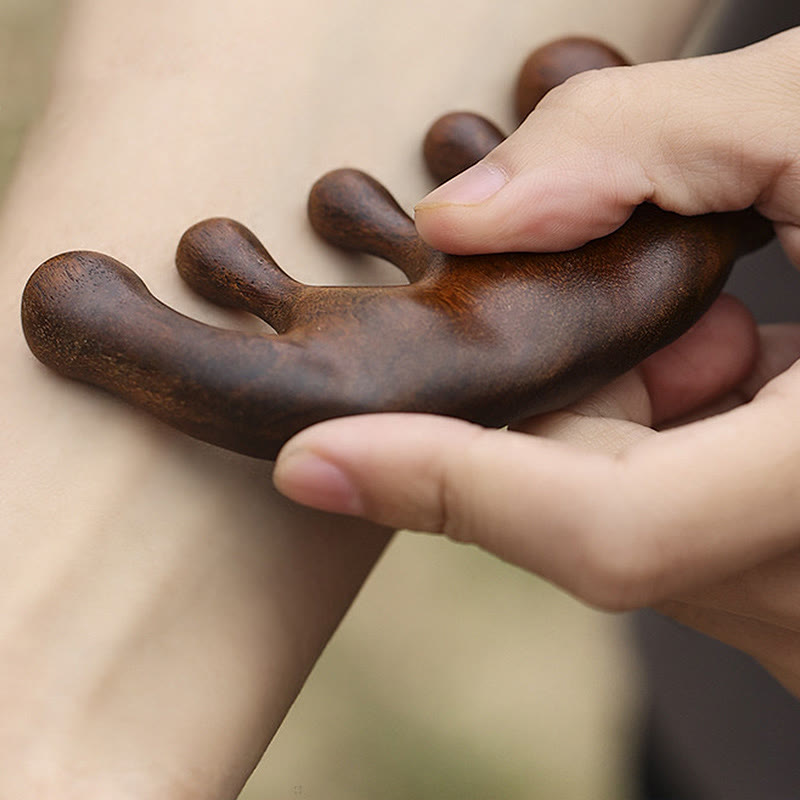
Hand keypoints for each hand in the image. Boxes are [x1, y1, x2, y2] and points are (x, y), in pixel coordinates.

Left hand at [273, 28, 799, 696]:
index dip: (446, 491)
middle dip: (542, 401)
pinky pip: (676, 513)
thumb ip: (656, 140)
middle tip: (589, 295)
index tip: (311, 464)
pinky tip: (733, 355)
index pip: (609, 530)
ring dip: (614, 405)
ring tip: (715, 316)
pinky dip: (661, 429)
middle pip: (595, 509)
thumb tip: (466, 221)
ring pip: (627, 512)